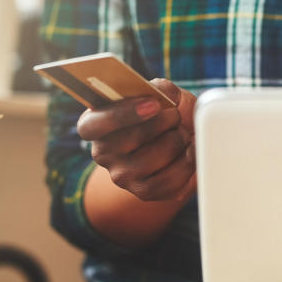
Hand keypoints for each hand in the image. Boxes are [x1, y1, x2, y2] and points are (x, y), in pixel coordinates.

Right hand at [77, 79, 196, 201]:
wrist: (181, 143)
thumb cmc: (165, 115)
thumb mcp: (163, 95)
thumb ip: (160, 88)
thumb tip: (161, 91)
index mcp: (95, 124)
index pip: (92, 125)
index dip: (122, 114)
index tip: (154, 104)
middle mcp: (103, 153)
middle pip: (131, 139)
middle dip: (164, 122)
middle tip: (176, 116)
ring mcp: (121, 176)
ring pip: (154, 158)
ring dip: (178, 141)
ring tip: (183, 133)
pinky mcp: (143, 192)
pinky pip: (169, 180)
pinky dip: (187, 163)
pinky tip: (189, 151)